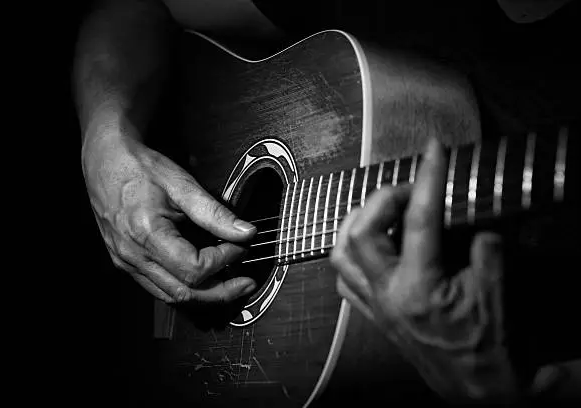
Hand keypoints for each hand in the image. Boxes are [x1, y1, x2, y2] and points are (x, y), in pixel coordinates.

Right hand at [82, 120, 256, 303]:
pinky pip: (158, 288)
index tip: (239, 246)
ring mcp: (126, 262)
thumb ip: (214, 212)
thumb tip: (245, 232)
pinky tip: (202, 280)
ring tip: (230, 285)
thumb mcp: (182, 184)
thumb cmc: (139, 167)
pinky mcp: (125, 263)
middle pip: (184, 293)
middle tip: (246, 284)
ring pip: (171, 296)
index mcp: (146, 233)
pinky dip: (185, 289)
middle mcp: (133, 255)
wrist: (106, 161)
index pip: (194, 268)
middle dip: (221, 292)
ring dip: (204, 296)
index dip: (223, 261)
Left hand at [331, 138, 519, 401]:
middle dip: (381, 199)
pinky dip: (350, 252)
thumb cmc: (487, 348)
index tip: (433, 152)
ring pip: (339, 253)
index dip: (427, 178)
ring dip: (356, 222)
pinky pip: (344, 277)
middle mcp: (386, 295)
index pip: (418, 220)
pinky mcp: (372, 314)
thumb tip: (472, 214)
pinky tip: (370, 244)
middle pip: (359, 233)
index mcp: (418, 289)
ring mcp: (374, 305)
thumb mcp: (496, 292)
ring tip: (382, 209)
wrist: (477, 389)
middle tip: (408, 189)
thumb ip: (485, 246)